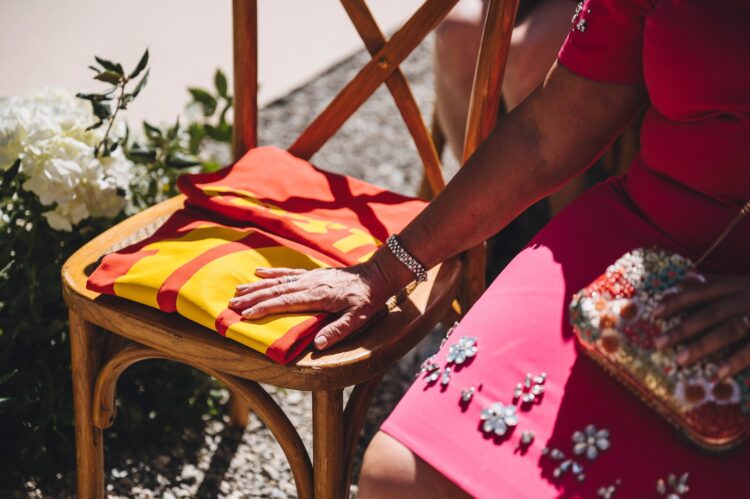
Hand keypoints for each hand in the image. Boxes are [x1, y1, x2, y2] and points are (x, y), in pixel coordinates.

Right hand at [228, 262, 393, 349]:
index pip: (286, 302)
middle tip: (231, 304)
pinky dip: (272, 272)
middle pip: (276, 291)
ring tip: (237, 290)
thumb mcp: (359, 318)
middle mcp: (310, 284)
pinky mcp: (313, 274)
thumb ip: (338, 330)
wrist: (378, 275)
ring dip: (256, 286)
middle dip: (253, 298)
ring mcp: (310, 277)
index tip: (246, 315)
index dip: (265, 308)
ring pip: (278, 281)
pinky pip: (288, 272)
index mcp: (318, 295)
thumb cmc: (369, 299)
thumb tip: (317, 345)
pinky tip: (258, 272)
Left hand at [654, 272, 749, 378]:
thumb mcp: (746, 281)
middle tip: (658, 343)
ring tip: (680, 360)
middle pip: (712, 314)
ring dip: (704, 346)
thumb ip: (720, 283)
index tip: (654, 313)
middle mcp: (749, 298)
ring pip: (731, 331)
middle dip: (683, 328)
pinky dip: (739, 361)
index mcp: (740, 285)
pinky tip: (721, 374)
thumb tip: (685, 282)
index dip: (678, 301)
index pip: (703, 292)